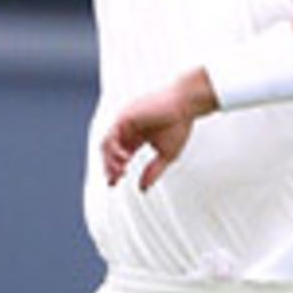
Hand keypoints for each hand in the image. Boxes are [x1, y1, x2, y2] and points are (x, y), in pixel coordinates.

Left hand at [101, 70, 216, 191]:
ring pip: (106, 144)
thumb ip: (153, 172)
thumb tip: (143, 189)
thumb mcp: (166, 156)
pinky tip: (124, 159)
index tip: (114, 183)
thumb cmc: (179, 124)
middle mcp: (128, 128)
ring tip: (120, 172)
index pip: (120, 154)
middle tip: (114, 180)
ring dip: (110, 161)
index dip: (115, 170)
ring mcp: (124, 121)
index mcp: (136, 135)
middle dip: (109, 167)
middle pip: (109, 151)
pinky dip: (114, 150)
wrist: (186, 104)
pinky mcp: (124, 116)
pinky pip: (110, 136)